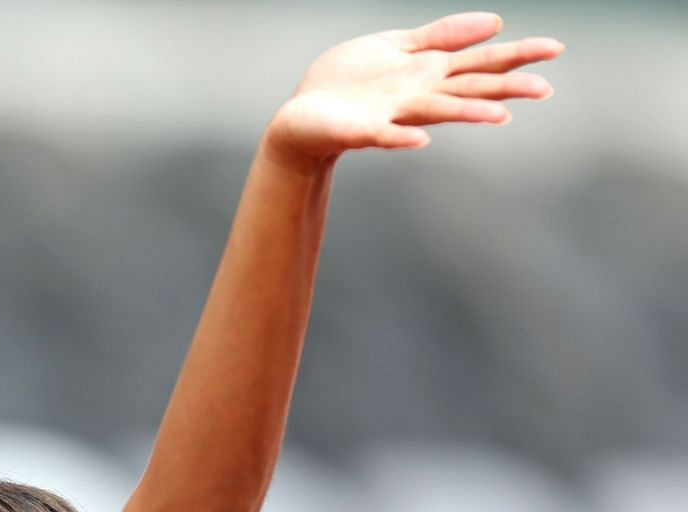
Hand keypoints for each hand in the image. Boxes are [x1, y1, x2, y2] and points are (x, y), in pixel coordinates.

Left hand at [266, 12, 561, 163]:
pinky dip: (401, 137)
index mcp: (429, 72)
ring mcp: (393, 115)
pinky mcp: (362, 130)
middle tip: (545, 89)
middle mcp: (419, 96)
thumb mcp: (397, 45)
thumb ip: (441, 35)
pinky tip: (420, 140)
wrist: (303, 114)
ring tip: (499, 117)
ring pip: (437, 112)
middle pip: (469, 89)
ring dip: (467, 115)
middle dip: (505, 88)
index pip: (481, 62)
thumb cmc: (349, 82)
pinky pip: (384, 134)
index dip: (517, 55)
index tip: (555, 48)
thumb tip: (496, 22)